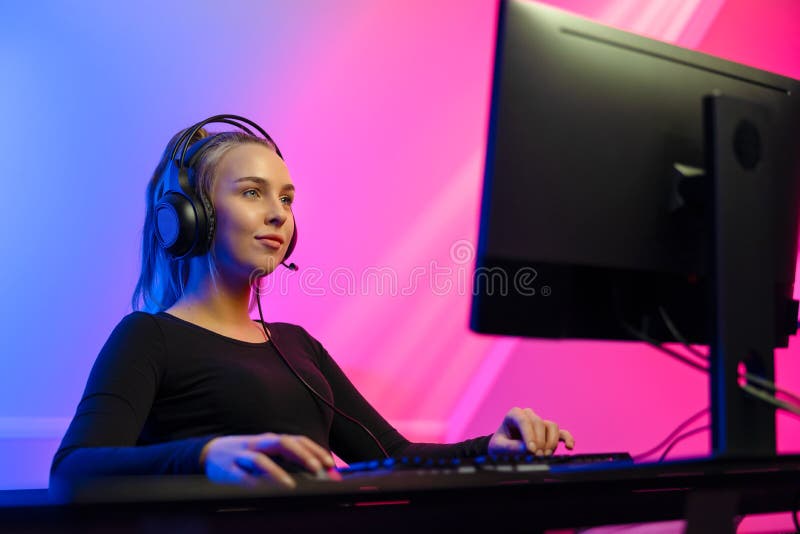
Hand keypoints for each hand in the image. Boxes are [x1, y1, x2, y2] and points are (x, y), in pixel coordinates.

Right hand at [199, 433, 334, 487]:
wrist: (208, 453)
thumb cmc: (244, 455)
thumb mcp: (267, 453)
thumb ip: (287, 460)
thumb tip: (316, 472)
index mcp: (270, 440)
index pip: (296, 440)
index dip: (314, 449)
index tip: (329, 463)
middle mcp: (259, 444)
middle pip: (282, 442)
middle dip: (301, 454)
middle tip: (316, 468)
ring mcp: (242, 455)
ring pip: (260, 460)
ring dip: (276, 472)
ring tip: (290, 486)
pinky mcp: (227, 469)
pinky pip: (240, 476)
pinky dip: (251, 483)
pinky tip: (261, 490)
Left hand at [488, 407, 574, 455]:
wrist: (504, 448)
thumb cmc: (501, 445)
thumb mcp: (499, 446)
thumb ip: (510, 447)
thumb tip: (526, 448)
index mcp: (514, 414)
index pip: (524, 420)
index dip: (529, 434)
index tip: (531, 449)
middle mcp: (529, 416)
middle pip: (539, 423)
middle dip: (539, 441)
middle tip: (536, 455)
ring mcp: (541, 424)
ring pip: (552, 427)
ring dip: (550, 442)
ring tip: (544, 455)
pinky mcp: (549, 433)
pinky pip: (562, 433)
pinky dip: (567, 439)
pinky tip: (569, 447)